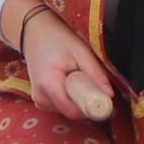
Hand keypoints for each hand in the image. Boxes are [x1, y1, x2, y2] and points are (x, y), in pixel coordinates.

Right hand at [4, 0, 116, 121]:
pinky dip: (68, 98)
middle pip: (70, 112)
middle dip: (85, 102)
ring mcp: (38, 99)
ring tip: (78, 78)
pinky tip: (69, 82)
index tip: (104, 101)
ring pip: (65, 110)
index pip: (73, 111)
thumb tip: (109, 94)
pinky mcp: (39, 98)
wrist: (34, 31)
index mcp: (49, 84)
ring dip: (77, 100)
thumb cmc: (56, 38)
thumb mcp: (80, 51)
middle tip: (93, 84)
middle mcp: (40, 96)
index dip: (90, 109)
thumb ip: (95, 73)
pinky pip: (59, 106)